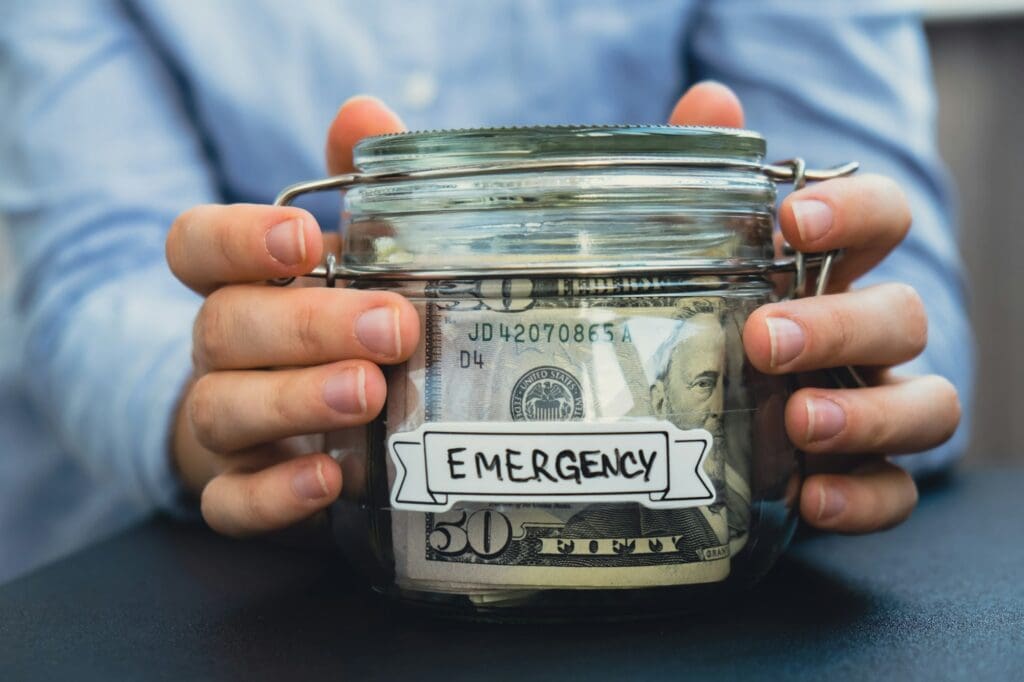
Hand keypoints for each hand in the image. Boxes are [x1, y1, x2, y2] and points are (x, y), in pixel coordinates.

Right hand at [167, 97, 412, 535]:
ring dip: (297, 400)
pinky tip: (329, 477)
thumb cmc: (330, 323)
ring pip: (226, 410)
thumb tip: (365, 115)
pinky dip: (275, 494)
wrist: (297, 423)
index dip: (236, 240)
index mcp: (240, 283)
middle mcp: (221, 351)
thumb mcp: (347, 254)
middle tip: (392, 327)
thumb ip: (356, 186)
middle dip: (308, 324)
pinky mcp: (240, 490)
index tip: (299, 237)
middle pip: (226, 327)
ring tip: (370, 393)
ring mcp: (224, 424)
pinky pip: (233, 503)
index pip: (196, 246)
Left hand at [669, 82, 960, 532]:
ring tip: (797, 420)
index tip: (795, 218)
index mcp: (829, 270)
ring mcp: (871, 406)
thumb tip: (712, 102)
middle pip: (904, 317)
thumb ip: (699, 179)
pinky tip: (809, 497)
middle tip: (765, 338)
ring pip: (929, 406)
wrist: (687, 420)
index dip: (856, 212)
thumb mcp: (686, 255)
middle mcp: (863, 336)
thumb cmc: (701, 318)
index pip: (882, 219)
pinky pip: (897, 493)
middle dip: (841, 325)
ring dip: (868, 414)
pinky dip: (864, 499)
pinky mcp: (860, 475)